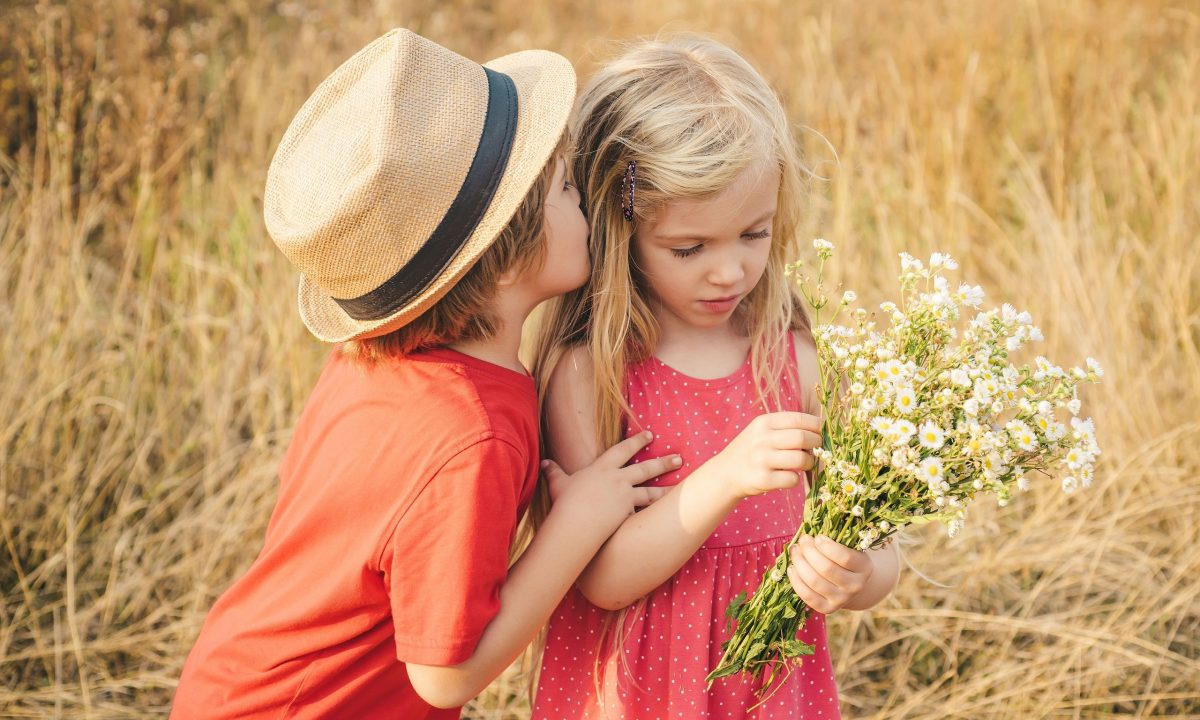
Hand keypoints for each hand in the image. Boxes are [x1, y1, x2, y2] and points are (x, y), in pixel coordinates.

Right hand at [542, 430, 680, 534]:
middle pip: (646, 469)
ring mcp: (624, 497)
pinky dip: (654, 516)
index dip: (637, 441)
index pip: (623, 449)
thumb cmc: (564, 503)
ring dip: (667, 490)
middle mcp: (617, 480)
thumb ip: (553, 472)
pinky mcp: (627, 515)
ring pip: (651, 492)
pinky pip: (643, 515)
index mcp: (602, 468)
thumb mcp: (558, 484)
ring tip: (682, 488)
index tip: (650, 435)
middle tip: (679, 458)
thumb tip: (543, 464)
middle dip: (663, 462)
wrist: (573, 524)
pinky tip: (668, 518)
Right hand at [715, 412, 821, 498]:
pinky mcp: (763, 480)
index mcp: (763, 422)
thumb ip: (786, 428)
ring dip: (808, 463)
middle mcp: (761, 439)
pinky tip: (786, 477)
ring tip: (804, 464)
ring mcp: (761, 460)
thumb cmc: (751, 451)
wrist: (725, 474)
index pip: (799, 419)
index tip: (820, 433)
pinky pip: (793, 479)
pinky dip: (795, 480)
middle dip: (816, 445)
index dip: (816, 426)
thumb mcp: (761, 431)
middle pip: (803, 438)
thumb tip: (821, 430)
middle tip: (816, 450)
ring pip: (801, 459)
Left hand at [787, 534, 873, 613]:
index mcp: (863, 567)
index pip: (845, 558)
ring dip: (800, 563)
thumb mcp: (847, 548)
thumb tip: (807, 538)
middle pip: (826, 569)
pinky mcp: (827, 609)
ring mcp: (841, 600)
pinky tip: (792, 568)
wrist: (850, 584)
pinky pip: (807, 595)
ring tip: (795, 551)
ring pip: (815, 581)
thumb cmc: (844, 559)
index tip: (817, 537)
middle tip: (802, 540)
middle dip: (809, 551)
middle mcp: (855, 586)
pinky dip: (796, 580)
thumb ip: (833, 541)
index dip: (827, 546)